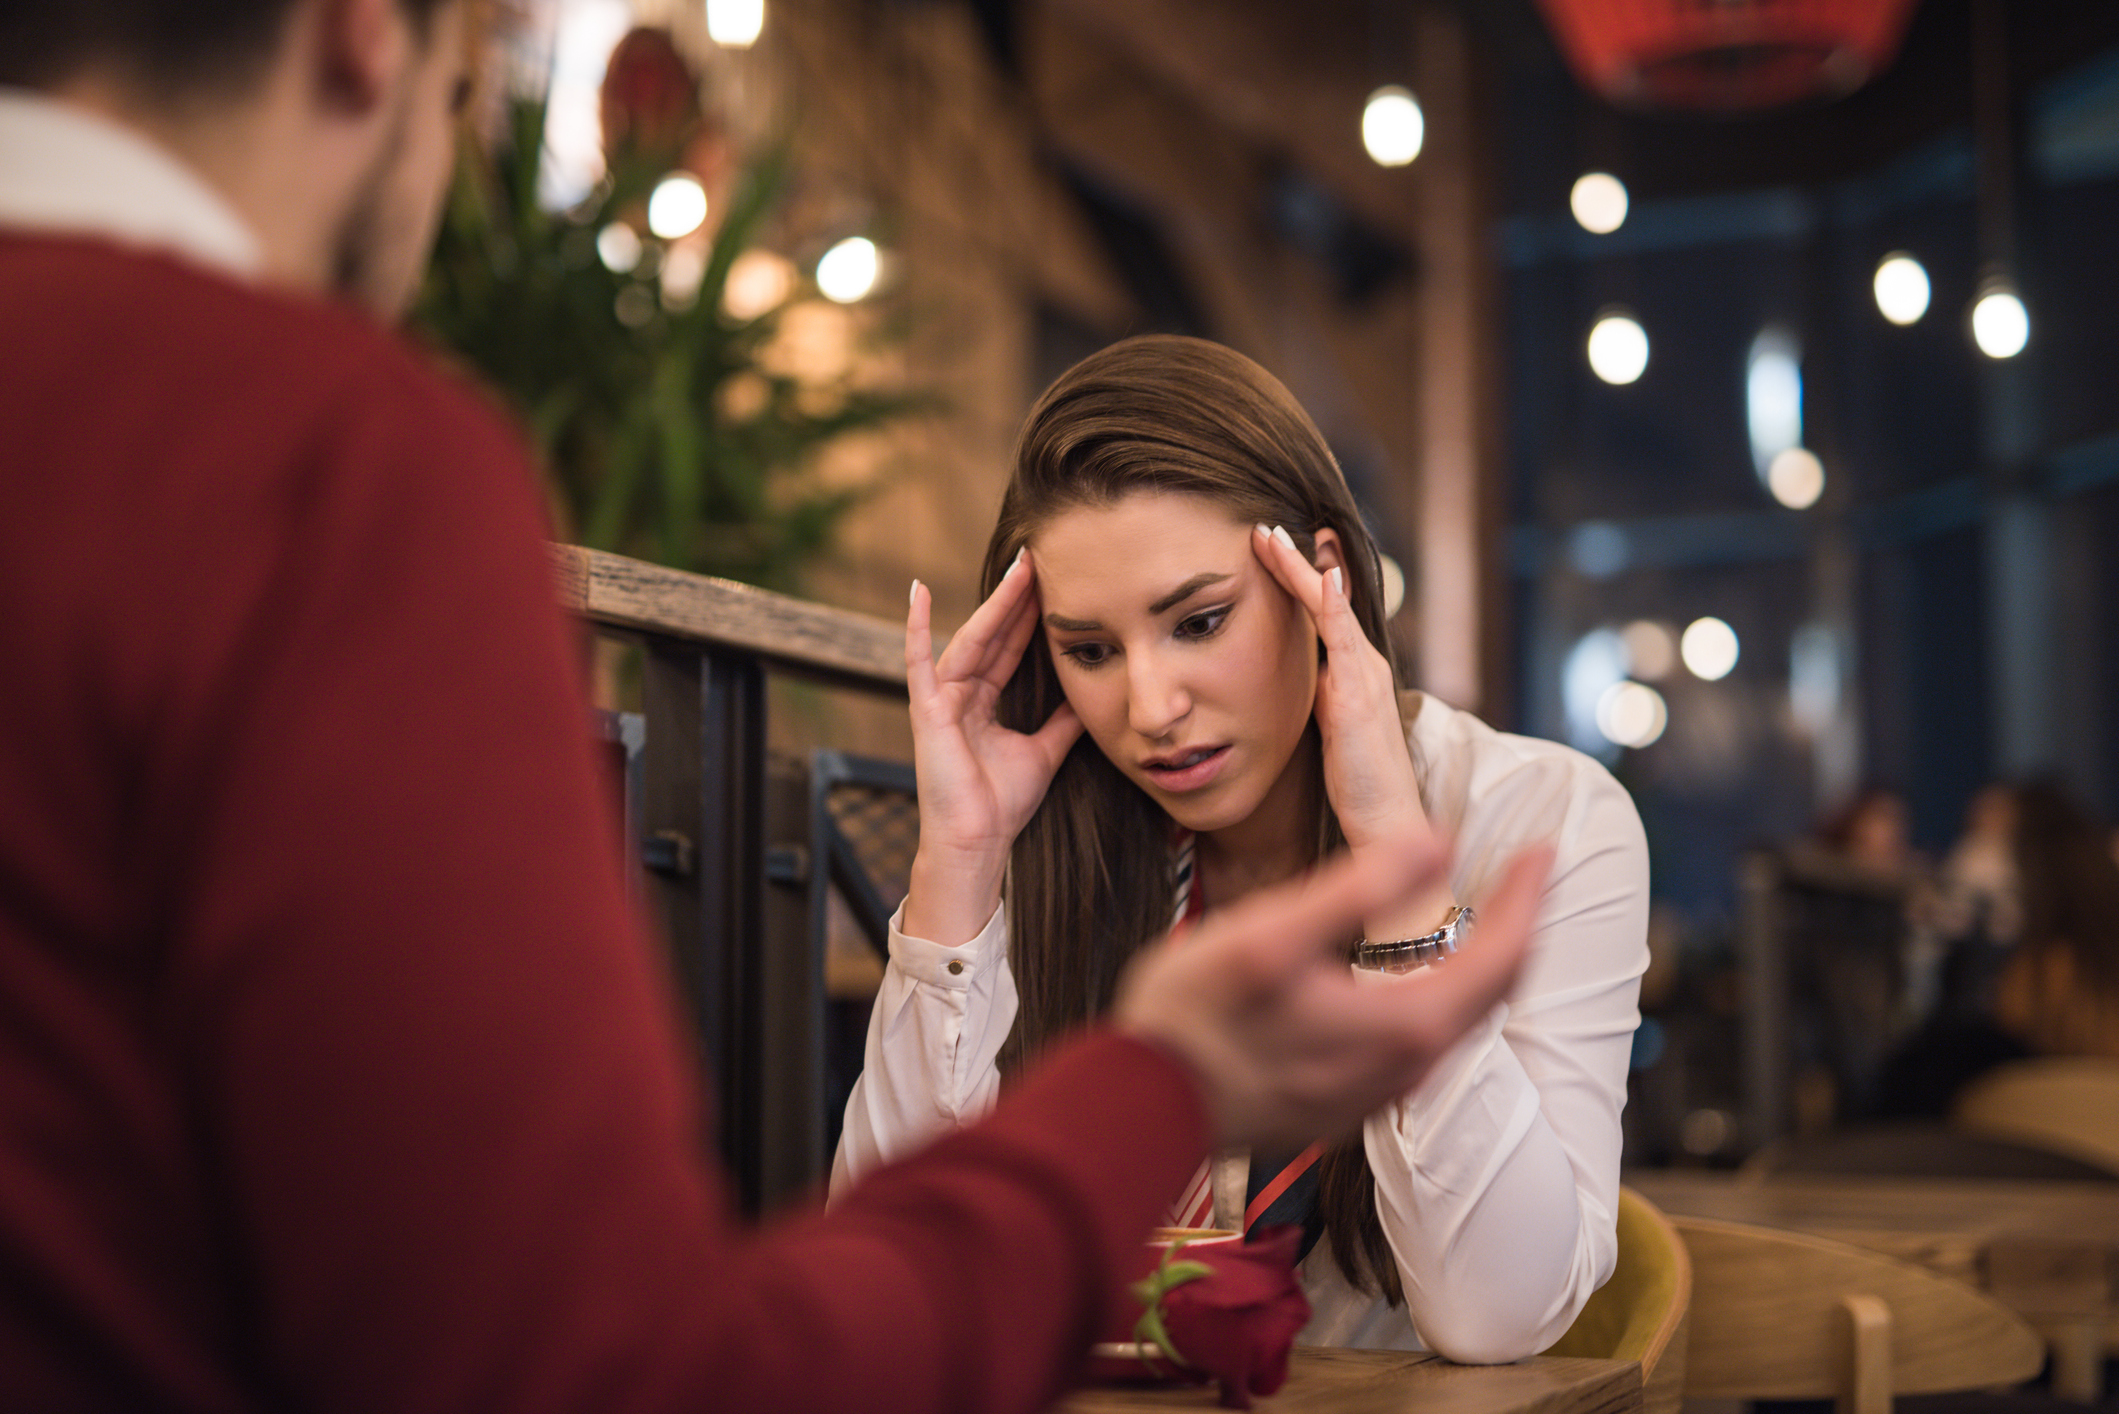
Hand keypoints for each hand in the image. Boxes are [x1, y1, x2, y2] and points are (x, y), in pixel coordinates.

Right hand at [901, 553, 1083, 943]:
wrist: (978, 842)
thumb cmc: (1003, 805)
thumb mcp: (1045, 752)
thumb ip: (1062, 721)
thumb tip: (1089, 690)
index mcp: (983, 702)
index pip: (1011, 647)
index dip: (1031, 615)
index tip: (1054, 581)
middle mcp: (960, 694)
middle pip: (993, 635)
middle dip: (1017, 598)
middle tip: (1039, 557)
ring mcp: (940, 699)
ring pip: (971, 639)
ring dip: (993, 603)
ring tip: (1017, 567)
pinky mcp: (925, 709)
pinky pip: (918, 660)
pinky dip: (917, 626)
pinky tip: (919, 591)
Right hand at [1112, 828, 1548, 1148]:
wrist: (1139, 1108)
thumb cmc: (1195, 1014)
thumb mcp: (1270, 934)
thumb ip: (1357, 887)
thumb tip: (1439, 839)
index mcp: (1402, 1027)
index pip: (1500, 956)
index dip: (1526, 896)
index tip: (1543, 847)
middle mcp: (1403, 1071)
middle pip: (1489, 994)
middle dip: (1516, 926)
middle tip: (1527, 870)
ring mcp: (1373, 1095)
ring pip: (1455, 1024)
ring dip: (1479, 964)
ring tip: (1483, 913)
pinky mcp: (1342, 1104)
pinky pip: (1418, 1047)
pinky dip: (1440, 997)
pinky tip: (1413, 976)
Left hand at [1251, 525, 1422, 849]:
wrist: (1385, 820)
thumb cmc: (1358, 783)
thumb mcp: (1330, 731)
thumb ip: (1317, 698)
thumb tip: (1293, 680)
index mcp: (1353, 671)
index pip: (1324, 612)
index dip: (1299, 578)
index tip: (1271, 547)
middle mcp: (1363, 663)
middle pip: (1327, 598)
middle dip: (1296, 560)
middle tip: (1264, 527)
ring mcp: (1364, 674)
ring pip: (1331, 606)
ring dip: (1301, 568)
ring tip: (1271, 537)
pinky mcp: (1358, 693)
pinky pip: (1343, 638)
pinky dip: (1333, 604)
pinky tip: (1320, 576)